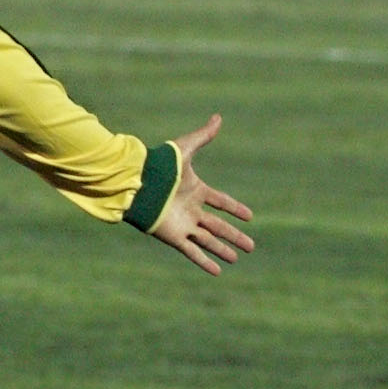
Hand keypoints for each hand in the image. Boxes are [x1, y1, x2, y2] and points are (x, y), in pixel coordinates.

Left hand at [150, 115, 253, 274]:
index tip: (250, 217)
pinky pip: (192, 252)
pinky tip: (217, 271)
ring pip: (208, 240)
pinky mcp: (174, 236)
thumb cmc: (159, 166)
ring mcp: (183, 224)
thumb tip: (218, 117)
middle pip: (218, 226)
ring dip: (222, 249)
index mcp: (196, 190)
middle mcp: (191, 209)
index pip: (221, 201)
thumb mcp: (185, 149)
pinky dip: (204, 262)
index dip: (235, 209)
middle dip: (234, 235)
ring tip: (236, 258)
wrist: (136, 183)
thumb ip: (202, 136)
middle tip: (251, 246)